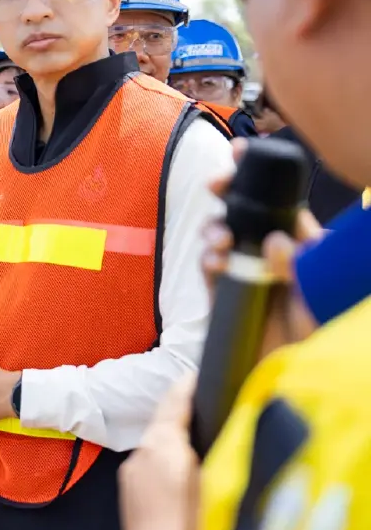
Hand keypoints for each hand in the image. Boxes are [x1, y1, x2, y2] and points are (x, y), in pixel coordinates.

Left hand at [119, 374, 199, 529]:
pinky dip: (162, 457)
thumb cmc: (186, 523)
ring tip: (193, 434)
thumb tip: (203, 425)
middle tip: (197, 398)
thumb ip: (200, 446)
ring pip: (155, 441)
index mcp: (163, 443)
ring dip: (171, 435)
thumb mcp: (207, 479)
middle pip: (163, 420)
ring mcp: (133, 468)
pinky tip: (177, 468)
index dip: (185, 386)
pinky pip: (148, 459)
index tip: (194, 373)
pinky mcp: (129, 485)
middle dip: (180, 409)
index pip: (175, 403)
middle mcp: (143, 450)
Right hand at [202, 139, 320, 357]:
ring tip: (220, 239)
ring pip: (222, 234)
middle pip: (244, 211)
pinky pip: (209, 268)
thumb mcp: (320, 296)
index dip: (259, 175)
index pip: (281, 201)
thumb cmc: (320, 335)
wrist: (294, 378)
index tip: (241, 151)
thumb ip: (299, 267)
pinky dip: (207, 260)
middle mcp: (270, 253)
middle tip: (216, 185)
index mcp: (300, 245)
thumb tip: (274, 240)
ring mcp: (246, 271)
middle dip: (226, 193)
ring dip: (215, 229)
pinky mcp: (225, 293)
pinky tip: (213, 260)